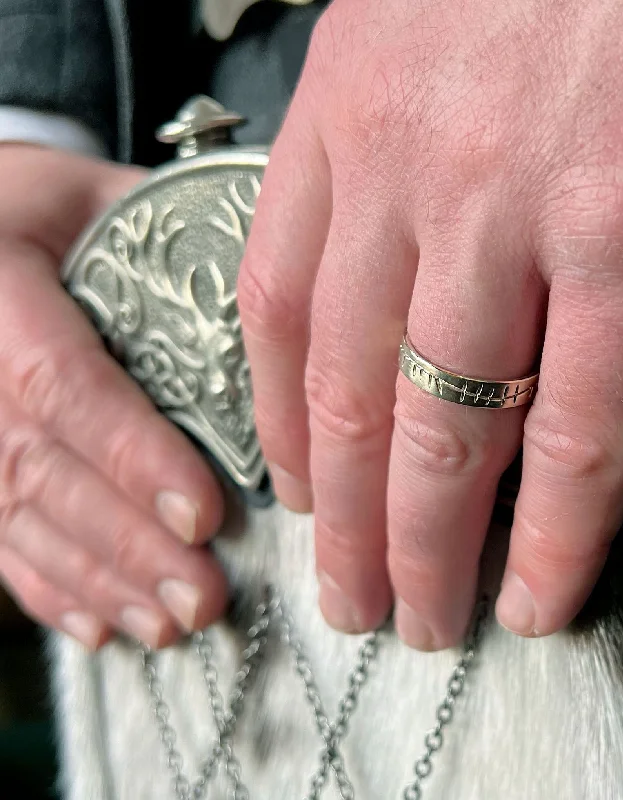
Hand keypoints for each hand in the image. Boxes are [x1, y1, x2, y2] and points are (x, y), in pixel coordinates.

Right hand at [0, 145, 227, 649]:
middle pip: (42, 472)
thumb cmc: (36, 209)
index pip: (63, 386)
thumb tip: (283, 287)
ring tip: (166, 623)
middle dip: (126, 545)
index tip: (202, 515)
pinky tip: (98, 625)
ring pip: (17, 518)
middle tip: (201, 597)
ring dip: (98, 580)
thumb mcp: (91, 194)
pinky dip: (47, 586)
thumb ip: (168, 236)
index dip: (130, 456)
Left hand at [239, 0, 622, 647]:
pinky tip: (537, 597)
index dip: (278, 420)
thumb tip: (401, 315)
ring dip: (428, 547)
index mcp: (356, 100)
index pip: (279, 302)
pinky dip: (558, 538)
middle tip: (348, 595)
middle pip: (349, 389)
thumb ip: (405, 173)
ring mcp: (518, 211)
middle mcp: (417, 160)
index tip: (293, 492)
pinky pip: (581, 439)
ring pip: (444, 430)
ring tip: (423, 617)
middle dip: (343, 519)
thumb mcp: (451, 54)